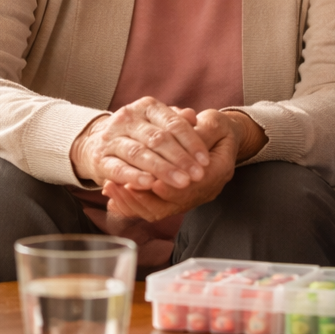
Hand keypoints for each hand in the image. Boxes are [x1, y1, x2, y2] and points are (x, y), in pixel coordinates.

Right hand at [70, 97, 208, 190]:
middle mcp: (128, 118)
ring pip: (139, 153)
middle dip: (181, 159)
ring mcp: (111, 138)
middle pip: (158, 139)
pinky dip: (135, 176)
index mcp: (147, 107)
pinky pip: (118, 168)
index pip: (173, 123)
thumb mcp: (158, 122)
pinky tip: (150, 184)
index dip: (192, 142)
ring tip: (181, 182)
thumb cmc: (138, 134)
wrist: (94, 143)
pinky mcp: (100, 159)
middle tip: (197, 175)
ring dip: (163, 169)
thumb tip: (193, 117)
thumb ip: (176, 121)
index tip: (205, 161)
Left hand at [102, 109, 266, 221]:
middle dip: (145, 195)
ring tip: (113, 189)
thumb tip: (180, 129)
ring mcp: (191, 198)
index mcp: (220, 170)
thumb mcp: (213, 122)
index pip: (194, 186)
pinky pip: (152, 209)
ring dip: (134, 202)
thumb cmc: (217, 128)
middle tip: (122, 185)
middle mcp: (206, 190)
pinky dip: (132, 204)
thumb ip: (196, 129)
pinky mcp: (176, 200)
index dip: (171, 186)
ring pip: (160, 210)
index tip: (149, 180)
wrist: (221, 140)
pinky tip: (114, 196)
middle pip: (173, 203)